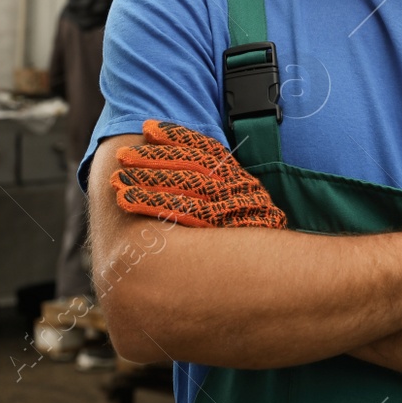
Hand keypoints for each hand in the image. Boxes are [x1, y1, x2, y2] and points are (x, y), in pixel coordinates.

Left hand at [108, 119, 287, 229]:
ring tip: (117, 182)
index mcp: (240, 180)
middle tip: (122, 155)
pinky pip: (183, 214)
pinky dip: (153, 203)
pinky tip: (128, 201)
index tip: (148, 128)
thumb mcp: (241, 209)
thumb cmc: (250, 242)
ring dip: (145, 182)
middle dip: (153, 159)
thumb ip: (218, 190)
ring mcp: (232, 210)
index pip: (206, 150)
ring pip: (182, 188)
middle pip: (190, 167)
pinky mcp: (222, 232)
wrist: (284, 274)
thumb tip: (182, 170)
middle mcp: (238, 190)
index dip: (177, 136)